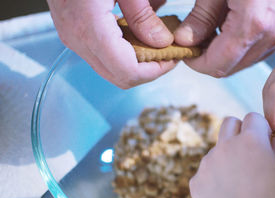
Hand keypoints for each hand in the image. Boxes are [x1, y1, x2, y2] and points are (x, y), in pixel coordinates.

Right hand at [47, 0, 175, 88]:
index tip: (174, 56)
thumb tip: (162, 42)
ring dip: (137, 63)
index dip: (156, 70)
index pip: (128, 72)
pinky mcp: (73, 34)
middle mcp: (78, 40)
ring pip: (111, 70)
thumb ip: (143, 15)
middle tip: (169, 53)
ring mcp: (73, 39)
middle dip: (149, 70)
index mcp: (90, 28)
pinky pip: (102, 56)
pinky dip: (124, 54)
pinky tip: (137, 37)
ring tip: (156, 45)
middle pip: (120, 77)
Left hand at [174, 0, 274, 76]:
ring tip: (212, 30)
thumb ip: (201, 16)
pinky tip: (230, 26)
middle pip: (231, 67)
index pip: (218, 64)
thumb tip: (185, 41)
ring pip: (244, 62)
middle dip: (209, 59)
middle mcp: (273, 34)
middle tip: (194, 40)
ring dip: (225, 54)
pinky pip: (258, 50)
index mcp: (254, 22)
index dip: (197, 63)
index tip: (185, 51)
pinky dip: (241, 46)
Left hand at [190, 113, 274, 197]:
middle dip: (240, 131)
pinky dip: (216, 175)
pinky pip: (206, 169)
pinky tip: (227, 193)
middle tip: (251, 152)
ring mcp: (207, 163)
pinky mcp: (196, 180)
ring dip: (228, 155)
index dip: (261, 128)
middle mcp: (225, 147)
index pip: (252, 117)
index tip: (266, 141)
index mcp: (250, 141)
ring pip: (217, 148)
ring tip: (240, 181)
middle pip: (229, 123)